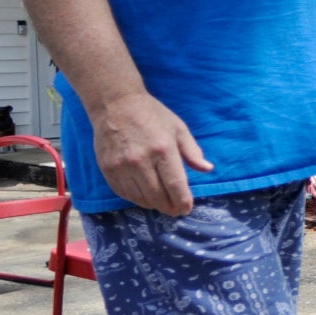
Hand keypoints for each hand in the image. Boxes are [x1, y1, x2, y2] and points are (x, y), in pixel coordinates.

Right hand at [92, 91, 213, 214]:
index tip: (186, 209)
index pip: (175, 185)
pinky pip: (124, 193)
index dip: (183, 202)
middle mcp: (141, 160)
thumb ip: (193, 151)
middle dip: (169, 207)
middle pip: (157, 197)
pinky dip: (136, 198)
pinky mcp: (108, 169)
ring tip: (161, 202)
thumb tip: (207, 169)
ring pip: (140, 198)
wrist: (115, 104)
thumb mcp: (178, 128)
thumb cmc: (152, 115)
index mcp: (163, 149)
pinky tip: (144, 195)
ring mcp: (121, 166)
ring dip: (153, 204)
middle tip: (175, 210)